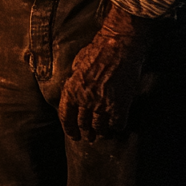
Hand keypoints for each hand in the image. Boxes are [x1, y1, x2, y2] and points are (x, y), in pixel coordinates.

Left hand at [58, 5, 160, 140]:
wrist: (119, 47)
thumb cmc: (96, 51)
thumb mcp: (76, 65)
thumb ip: (73, 81)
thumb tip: (72, 91)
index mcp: (71, 90)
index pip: (65, 117)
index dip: (69, 129)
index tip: (73, 135)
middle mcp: (85, 100)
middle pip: (83, 124)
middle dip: (86, 132)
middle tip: (89, 137)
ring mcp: (103, 104)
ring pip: (100, 127)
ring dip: (101, 132)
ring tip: (103, 134)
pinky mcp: (120, 105)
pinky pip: (117, 123)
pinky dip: (117, 127)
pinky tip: (117, 127)